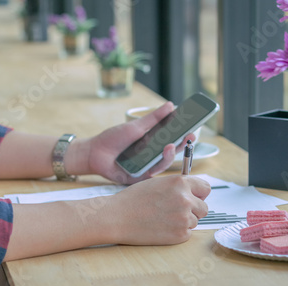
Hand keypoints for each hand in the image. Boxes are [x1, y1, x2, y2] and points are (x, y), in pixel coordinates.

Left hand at [67, 102, 194, 183]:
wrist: (94, 153)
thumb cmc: (113, 139)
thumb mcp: (136, 127)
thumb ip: (154, 118)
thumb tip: (171, 105)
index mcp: (151, 144)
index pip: (171, 140)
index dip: (183, 135)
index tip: (193, 128)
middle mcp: (151, 156)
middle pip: (171, 152)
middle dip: (182, 144)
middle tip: (191, 135)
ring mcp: (146, 168)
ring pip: (164, 163)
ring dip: (170, 154)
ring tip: (173, 143)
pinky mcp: (139, 178)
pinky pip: (152, 172)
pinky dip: (158, 164)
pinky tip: (161, 154)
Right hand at [104, 175, 210, 244]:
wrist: (117, 217)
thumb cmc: (134, 199)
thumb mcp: (159, 183)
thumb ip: (178, 187)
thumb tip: (195, 193)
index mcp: (181, 183)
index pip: (206, 188)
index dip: (198, 194)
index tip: (192, 197)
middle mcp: (186, 199)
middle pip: (203, 208)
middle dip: (193, 210)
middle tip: (174, 211)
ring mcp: (184, 218)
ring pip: (195, 221)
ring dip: (183, 221)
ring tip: (163, 219)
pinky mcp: (180, 235)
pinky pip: (187, 233)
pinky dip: (177, 232)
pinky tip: (161, 228)